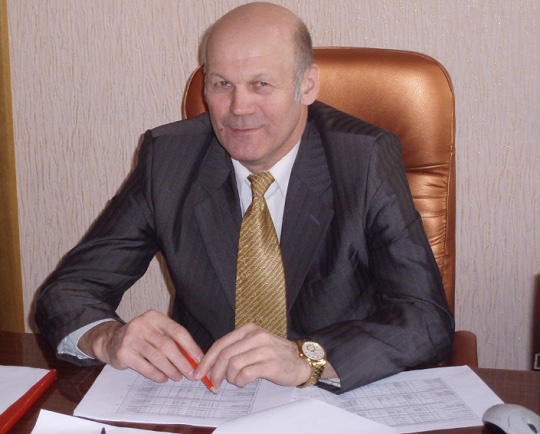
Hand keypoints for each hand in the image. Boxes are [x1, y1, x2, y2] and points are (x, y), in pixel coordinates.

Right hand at [78, 309, 202, 382]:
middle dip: (182, 362)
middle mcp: (142, 324)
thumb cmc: (142, 337)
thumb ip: (173, 341)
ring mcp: (131, 338)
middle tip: (191, 373)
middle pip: (168, 345)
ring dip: (171, 370)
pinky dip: (156, 374)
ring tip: (177, 377)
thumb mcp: (156, 332)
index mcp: (155, 317)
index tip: (199, 360)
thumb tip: (194, 358)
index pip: (177, 331)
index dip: (191, 346)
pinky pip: (145, 367)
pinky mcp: (123, 353)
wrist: (111, 341)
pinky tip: (163, 378)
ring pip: (157, 357)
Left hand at [193, 324, 311, 388]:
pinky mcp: (270, 364)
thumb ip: (235, 350)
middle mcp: (256, 336)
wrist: (301, 360)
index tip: (199, 372)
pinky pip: (246, 374)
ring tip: (236, 380)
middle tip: (213, 383)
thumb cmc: (274, 354)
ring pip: (234, 365)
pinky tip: (244, 382)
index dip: (207, 359)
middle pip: (225, 355)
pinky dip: (240, 381)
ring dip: (230, 378)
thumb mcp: (254, 344)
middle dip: (214, 372)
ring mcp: (264, 349)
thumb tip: (210, 365)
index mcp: (249, 329)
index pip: (221, 343)